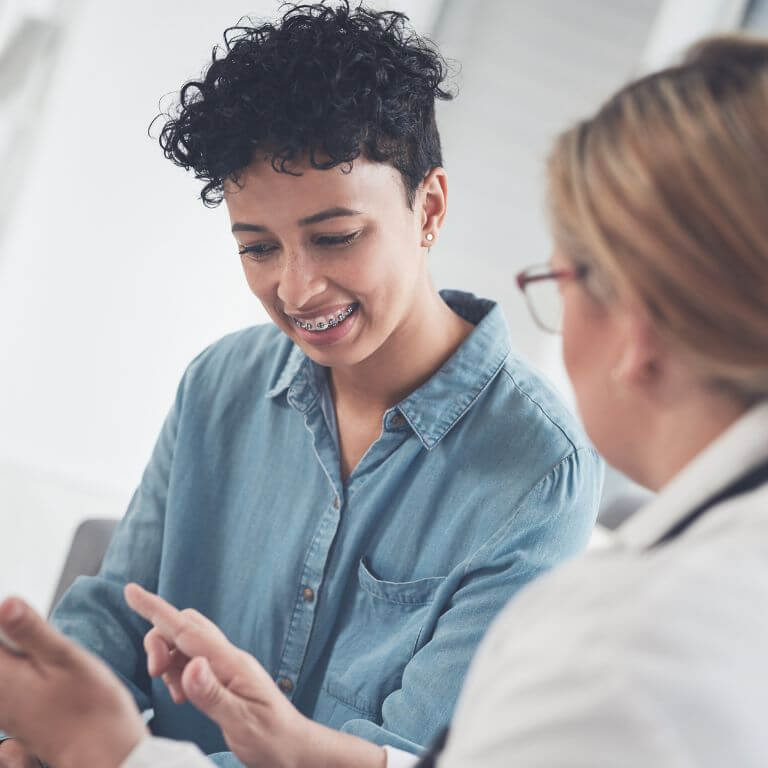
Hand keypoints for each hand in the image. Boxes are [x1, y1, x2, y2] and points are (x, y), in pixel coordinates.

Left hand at [0, 597, 146, 767]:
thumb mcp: (66, 658)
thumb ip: (30, 630)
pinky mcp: (19, 716)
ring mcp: (6, 709)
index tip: (19, 614)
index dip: (5, 619)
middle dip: (9, 636)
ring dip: (16, 651)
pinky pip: (11, 684)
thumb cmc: (91, 705)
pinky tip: (43, 665)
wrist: (104, 754)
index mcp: (3, 676)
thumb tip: (5, 602)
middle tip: (31, 628)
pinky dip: (21, 668)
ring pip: (5, 668)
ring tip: (40, 646)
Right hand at [124, 583, 385, 767]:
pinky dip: (176, 672)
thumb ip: (212, 694)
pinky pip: (190, 662)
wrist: (293, 748)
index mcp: (231, 662)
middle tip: (155, 673)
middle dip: (159, 640)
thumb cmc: (272, 737)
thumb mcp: (241, 721)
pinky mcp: (221, 679)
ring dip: (167, 660)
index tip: (131, 591)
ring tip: (173, 694)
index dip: (157, 609)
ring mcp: (225, 666)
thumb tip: (190, 665)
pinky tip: (180, 695)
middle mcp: (227, 658)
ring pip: (184, 644)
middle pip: (184, 627)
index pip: (187, 629)